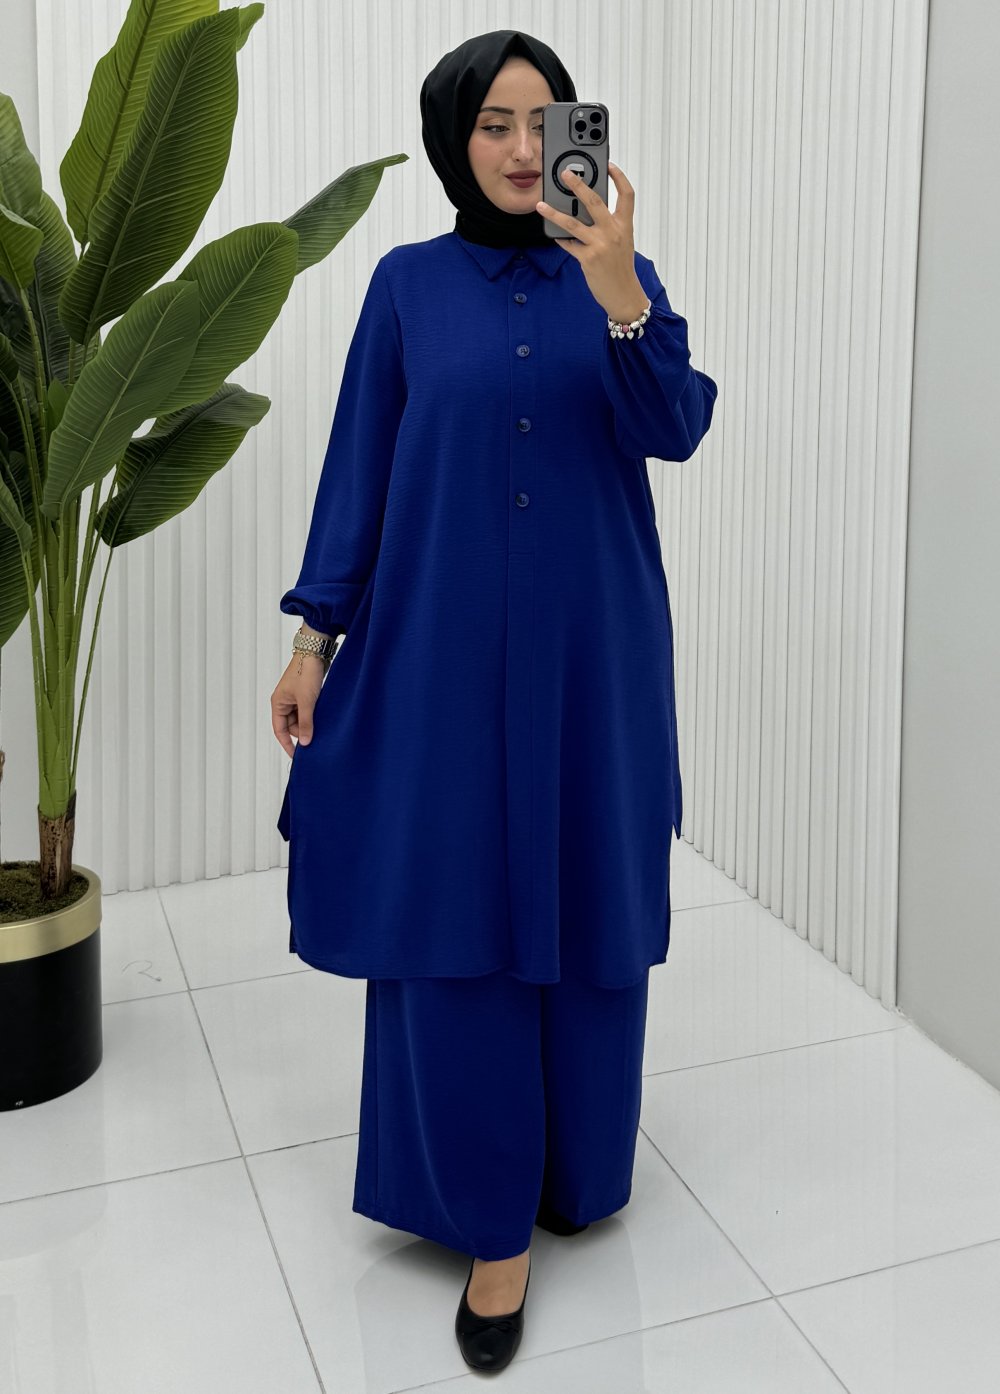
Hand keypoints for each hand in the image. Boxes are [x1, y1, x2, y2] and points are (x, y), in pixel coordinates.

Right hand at [271, 655, 324, 756]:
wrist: (316, 652)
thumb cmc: (306, 672)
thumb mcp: (307, 701)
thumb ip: (306, 723)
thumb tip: (305, 742)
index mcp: (278, 703)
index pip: (279, 730)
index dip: (287, 744)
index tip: (297, 756)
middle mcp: (284, 701)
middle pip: (291, 726)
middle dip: (302, 732)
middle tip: (316, 739)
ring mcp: (295, 698)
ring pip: (301, 719)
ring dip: (310, 724)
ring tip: (321, 726)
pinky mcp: (305, 694)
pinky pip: (308, 711)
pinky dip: (314, 716)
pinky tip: (323, 719)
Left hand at [536, 161, 648, 323]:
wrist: (624, 295)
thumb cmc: (621, 269)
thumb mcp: (622, 243)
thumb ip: (609, 226)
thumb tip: (586, 212)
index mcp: (625, 226)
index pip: (627, 195)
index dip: (619, 177)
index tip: (609, 165)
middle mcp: (613, 232)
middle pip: (594, 201)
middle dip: (578, 185)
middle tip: (565, 174)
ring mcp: (600, 245)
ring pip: (573, 223)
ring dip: (554, 212)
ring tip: (541, 205)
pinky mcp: (588, 259)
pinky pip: (569, 244)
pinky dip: (560, 239)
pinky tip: (553, 234)